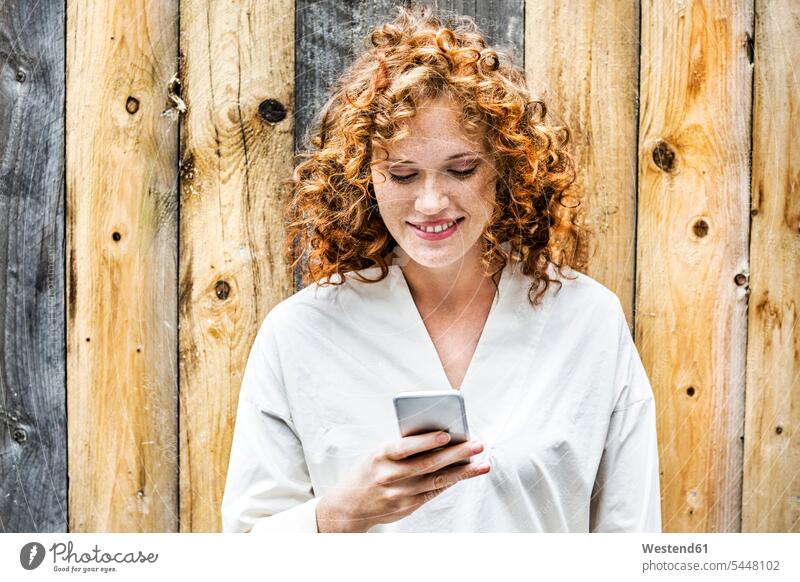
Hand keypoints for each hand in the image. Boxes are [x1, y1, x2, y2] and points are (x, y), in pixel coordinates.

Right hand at [315, 431, 489, 532]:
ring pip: (437, 480)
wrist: (349, 505)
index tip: (446, 434)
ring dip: (463, 471)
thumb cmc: (370, 472)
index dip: (426, 441)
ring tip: (482, 464)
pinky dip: (451, 482)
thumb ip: (404, 447)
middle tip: (477, 445)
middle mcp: (390, 476)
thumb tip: (441, 438)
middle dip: (457, 454)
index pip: (406, 447)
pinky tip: (466, 474)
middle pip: (428, 464)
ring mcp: (400, 494)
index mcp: (381, 456)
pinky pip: (434, 492)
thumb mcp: (379, 454)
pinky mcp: (408, 507)